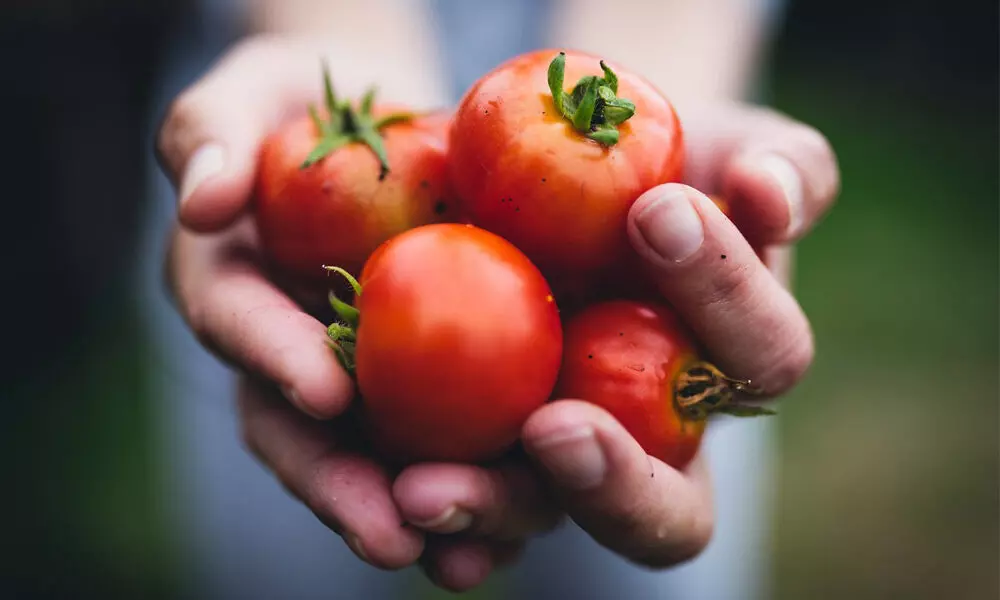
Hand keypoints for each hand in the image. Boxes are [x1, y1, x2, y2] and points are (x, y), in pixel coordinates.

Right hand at [156, 37, 557, 585]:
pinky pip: (456, 440)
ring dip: (426, 514)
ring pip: (382, 459)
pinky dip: (490, 482)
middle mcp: (292, 354)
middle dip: (344, 488)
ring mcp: (362, 378)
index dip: (274, 361)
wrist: (379, 122)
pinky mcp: (434, 383)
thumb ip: (211, 134)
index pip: (241, 328)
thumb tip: (205, 200)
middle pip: (304, 436)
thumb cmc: (303, 102)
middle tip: (392, 531)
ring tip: (473, 552)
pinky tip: (532, 516)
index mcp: (237, 291)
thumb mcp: (250, 91)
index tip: (324, 389)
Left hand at [392, 101, 838, 583]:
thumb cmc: (677, 166)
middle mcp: (660, 438)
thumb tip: (769, 191)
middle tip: (551, 430)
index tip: (655, 210)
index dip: (723, 295)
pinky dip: (429, 505)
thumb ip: (786, 168)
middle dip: (615, 484)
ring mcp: (568, 451)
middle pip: (666, 511)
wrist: (579, 175)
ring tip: (423, 490)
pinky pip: (461, 492)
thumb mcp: (740, 148)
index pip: (761, 355)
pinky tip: (384, 492)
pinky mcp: (484, 440)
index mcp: (738, 367)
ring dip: (492, 510)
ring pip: (545, 515)